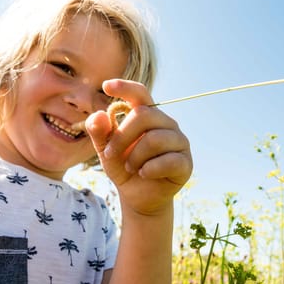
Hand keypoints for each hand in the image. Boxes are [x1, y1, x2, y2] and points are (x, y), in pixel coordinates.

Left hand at [86, 79, 192, 214]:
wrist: (138, 196)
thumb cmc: (124, 167)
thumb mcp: (105, 150)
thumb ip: (99, 133)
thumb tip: (97, 114)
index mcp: (147, 115)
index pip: (140, 93)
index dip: (125, 87)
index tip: (106, 86)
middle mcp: (166, 123)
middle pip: (144, 115)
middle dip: (121, 137)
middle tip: (110, 155)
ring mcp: (179, 142)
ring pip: (154, 139)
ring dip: (134, 157)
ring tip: (130, 167)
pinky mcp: (186, 162)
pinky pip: (168, 160)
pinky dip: (150, 169)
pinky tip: (144, 174)